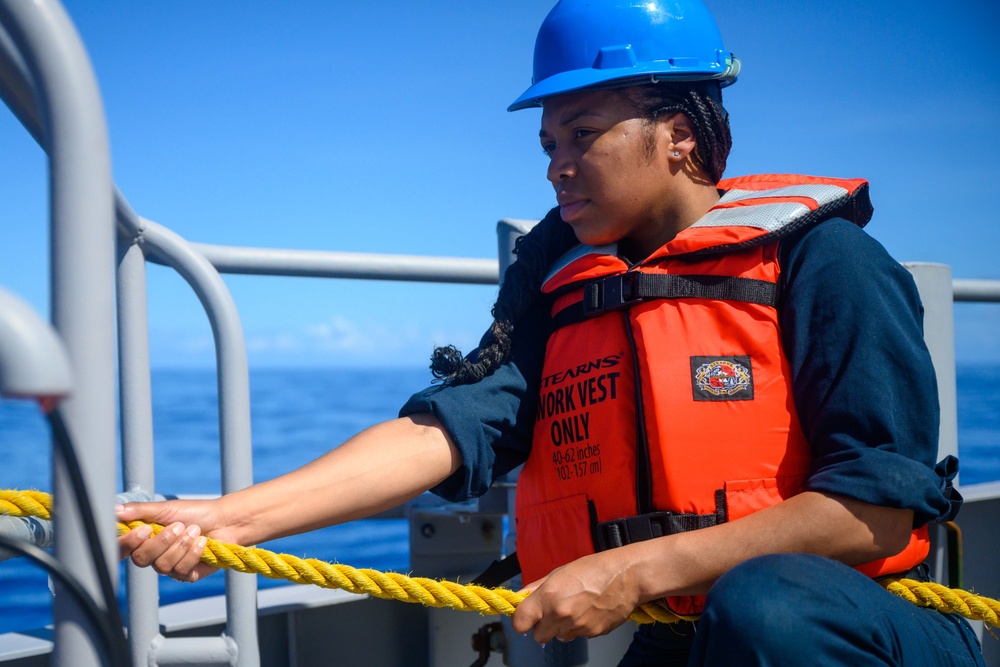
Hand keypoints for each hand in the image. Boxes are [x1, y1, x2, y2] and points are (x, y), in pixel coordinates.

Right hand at [116, 499, 234, 582]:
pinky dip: (193, 553)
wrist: (224, 521)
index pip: (122, 549)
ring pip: (162, 566)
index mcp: (144, 538)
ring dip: (182, 545)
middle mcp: (153, 554)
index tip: (145, 529)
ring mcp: (169, 566)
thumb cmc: (194, 512)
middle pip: (141, 560)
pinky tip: (203, 543)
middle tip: (179, 526)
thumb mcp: (166, 508)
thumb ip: (140, 510)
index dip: (128, 543)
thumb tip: (114, 511)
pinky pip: (181, 571)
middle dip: (162, 541)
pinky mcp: (186, 575)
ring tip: (195, 531)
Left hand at [510, 550, 640, 643]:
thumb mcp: (560, 571)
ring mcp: (577, 626)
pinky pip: (577, 636)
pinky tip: (588, 611)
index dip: (521, 621)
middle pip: (538, 636)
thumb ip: (537, 587)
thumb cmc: (595, 568)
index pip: (520, 622)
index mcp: (548, 596)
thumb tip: (521, 596)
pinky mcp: (591, 634)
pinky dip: (579, 627)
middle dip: (542, 626)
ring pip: (559, 637)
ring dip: (562, 627)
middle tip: (553, 612)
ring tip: (576, 607)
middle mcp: (560, 614)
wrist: (626, 576)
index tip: (525, 618)